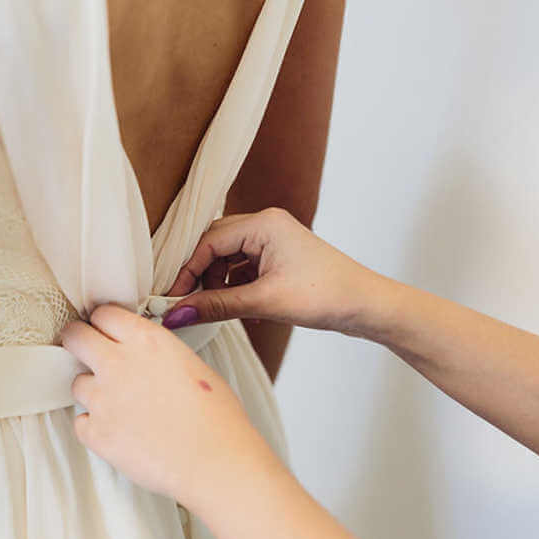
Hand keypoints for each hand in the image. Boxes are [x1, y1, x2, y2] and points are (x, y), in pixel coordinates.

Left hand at [61, 305, 280, 504]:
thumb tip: (143, 356)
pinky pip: (80, 422)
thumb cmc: (216, 416)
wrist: (215, 461)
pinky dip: (94, 427)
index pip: (103, 313)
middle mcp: (118, 363)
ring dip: (93, 391)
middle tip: (89, 355)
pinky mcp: (96, 433)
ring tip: (121, 406)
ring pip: (77, 383)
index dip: (103, 323)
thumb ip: (157, 352)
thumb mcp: (191, 364)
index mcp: (147, 340)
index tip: (105, 332)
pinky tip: (119, 432)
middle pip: (74, 336)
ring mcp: (103, 399)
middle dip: (79, 342)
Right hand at [163, 208, 379, 336]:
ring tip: (220, 310)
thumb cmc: (325, 295)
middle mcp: (266, 224)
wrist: (367, 306)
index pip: (208, 242)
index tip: (171, 299)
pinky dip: (236, 288)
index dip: (186, 271)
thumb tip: (175, 315)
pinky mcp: (279, 257)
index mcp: (263, 223)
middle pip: (215, 246)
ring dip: (218, 284)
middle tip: (186, 304)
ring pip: (228, 258)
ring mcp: (274, 240)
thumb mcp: (264, 302)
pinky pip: (244, 268)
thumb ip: (216, 306)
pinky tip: (243, 311)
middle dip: (200, 276)